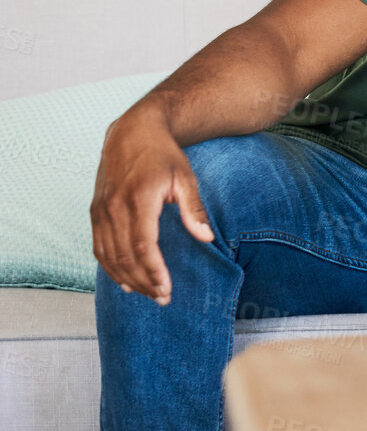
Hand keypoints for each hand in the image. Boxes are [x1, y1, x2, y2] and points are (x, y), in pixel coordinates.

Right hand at [90, 103, 215, 304]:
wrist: (132, 132)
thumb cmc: (163, 155)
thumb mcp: (185, 177)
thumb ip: (194, 209)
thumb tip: (207, 237)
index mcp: (138, 199)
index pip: (144, 245)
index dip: (154, 271)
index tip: (167, 290)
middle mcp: (114, 207)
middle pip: (125, 256)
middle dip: (144, 281)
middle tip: (162, 298)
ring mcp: (101, 210)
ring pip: (109, 255)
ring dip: (127, 278)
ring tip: (148, 293)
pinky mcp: (94, 212)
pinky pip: (98, 247)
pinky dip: (109, 267)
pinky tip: (124, 281)